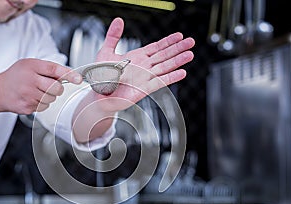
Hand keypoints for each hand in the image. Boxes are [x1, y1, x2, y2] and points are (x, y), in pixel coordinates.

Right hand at [0, 58, 81, 113]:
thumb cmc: (16, 76)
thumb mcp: (30, 64)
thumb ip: (48, 68)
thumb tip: (69, 75)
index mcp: (32, 66)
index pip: (54, 69)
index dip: (69, 75)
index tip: (78, 79)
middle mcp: (30, 80)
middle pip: (56, 88)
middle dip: (57, 88)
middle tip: (49, 85)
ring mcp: (28, 95)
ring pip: (52, 99)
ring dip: (49, 96)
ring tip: (36, 90)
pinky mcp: (28, 107)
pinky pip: (44, 107)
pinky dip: (41, 103)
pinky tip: (31, 98)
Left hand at [72, 18, 193, 142]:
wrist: (99, 95)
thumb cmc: (102, 76)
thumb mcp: (105, 52)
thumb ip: (113, 36)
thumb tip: (119, 20)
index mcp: (137, 57)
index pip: (156, 47)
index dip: (168, 41)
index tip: (180, 35)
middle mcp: (144, 67)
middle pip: (164, 55)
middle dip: (178, 48)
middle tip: (191, 42)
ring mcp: (145, 77)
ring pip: (165, 67)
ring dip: (177, 61)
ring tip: (190, 54)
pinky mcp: (144, 89)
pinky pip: (159, 82)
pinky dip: (170, 77)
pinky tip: (182, 73)